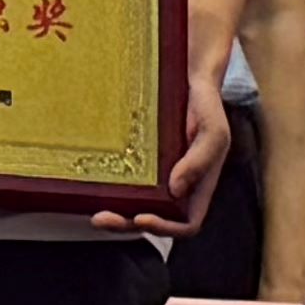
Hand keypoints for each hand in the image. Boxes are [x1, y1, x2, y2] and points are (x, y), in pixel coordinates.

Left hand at [99, 68, 238, 236]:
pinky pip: (123, 181)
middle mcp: (175, 187)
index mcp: (198, 187)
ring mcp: (155, 175)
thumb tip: (176, 190)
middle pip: (153, 219)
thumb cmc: (206, 106)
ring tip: (94, 212)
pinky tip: (91, 185)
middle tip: (102, 218)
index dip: (165, 228)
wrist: (187, 77)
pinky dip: (108, 189)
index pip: (186, 223)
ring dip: (115, 214)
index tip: (142, 217)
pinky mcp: (136, 160)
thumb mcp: (214, 131)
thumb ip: (200, 160)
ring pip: (134, 206)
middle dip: (128, 224)